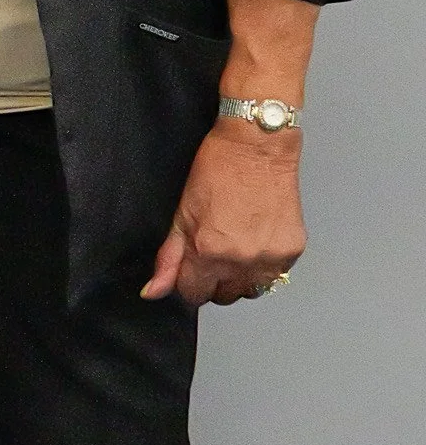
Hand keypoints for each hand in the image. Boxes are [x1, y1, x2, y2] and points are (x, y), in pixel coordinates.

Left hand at [143, 120, 306, 305]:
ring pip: (251, 290)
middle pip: (223, 296)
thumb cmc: (216, 171)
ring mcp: (270, 258)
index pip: (194, 294)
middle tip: (213, 253)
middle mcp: (242, 261)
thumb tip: (153, 291)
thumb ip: (169, 257)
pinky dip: (263, 266)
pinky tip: (255, 240)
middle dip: (214, 281)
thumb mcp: (181, 213)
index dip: (188, 283)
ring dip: (240, 278)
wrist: (257, 148)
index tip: (189, 270)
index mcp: (210, 252)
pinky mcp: (292, 251)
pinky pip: (274, 275)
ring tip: (235, 248)